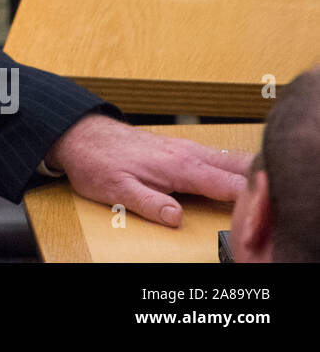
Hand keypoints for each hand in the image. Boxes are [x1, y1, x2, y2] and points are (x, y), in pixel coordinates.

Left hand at [44, 113, 252, 227]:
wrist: (79, 135)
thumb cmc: (97, 162)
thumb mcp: (117, 190)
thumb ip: (150, 204)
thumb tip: (177, 218)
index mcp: (179, 167)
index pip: (226, 184)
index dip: (249, 199)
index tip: (262, 211)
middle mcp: (187, 154)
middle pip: (235, 166)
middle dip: (258, 180)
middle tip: (273, 197)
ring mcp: (183, 148)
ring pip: (227, 158)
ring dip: (247, 171)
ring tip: (265, 185)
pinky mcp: (177, 148)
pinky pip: (214, 155)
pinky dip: (232, 164)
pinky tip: (238, 172)